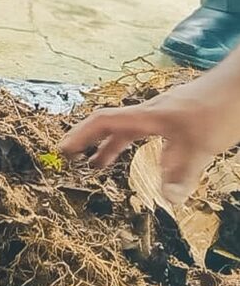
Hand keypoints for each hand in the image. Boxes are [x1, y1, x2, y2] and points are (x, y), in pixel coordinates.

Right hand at [59, 66, 239, 204]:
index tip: (63, 150)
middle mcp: (149, 113)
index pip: (104, 122)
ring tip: (97, 165)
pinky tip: (143, 157)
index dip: (80, 135)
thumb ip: (182, 174)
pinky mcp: (174, 116)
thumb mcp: (201, 146)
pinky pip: (145, 131)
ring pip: (128, 130)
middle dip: (88, 141)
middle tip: (71, 158)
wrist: (239, 85)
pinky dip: (134, 144)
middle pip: (110, 125)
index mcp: (147, 116)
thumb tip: (167, 200)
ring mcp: (161, 114)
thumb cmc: (218, 109)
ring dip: (110, 146)